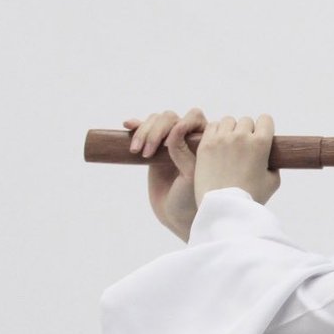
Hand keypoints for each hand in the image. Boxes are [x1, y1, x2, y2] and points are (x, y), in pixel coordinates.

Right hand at [124, 108, 207, 239]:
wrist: (176, 216)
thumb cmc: (191, 199)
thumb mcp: (190, 175)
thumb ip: (184, 151)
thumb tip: (177, 127)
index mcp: (205, 143)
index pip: (194, 118)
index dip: (179, 124)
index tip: (167, 144)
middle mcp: (189, 139)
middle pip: (170, 118)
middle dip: (156, 131)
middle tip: (147, 152)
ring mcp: (171, 142)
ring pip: (156, 121)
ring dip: (144, 131)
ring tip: (138, 152)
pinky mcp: (155, 147)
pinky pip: (145, 129)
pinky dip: (137, 126)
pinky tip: (128, 126)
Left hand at [193, 115, 281, 209]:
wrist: (225, 208)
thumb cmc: (250, 198)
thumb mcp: (272, 183)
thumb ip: (273, 166)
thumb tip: (270, 159)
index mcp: (260, 144)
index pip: (265, 120)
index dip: (265, 129)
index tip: (261, 138)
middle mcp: (241, 137)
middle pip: (246, 121)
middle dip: (247, 132)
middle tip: (244, 149)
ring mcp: (221, 139)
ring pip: (229, 121)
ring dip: (231, 130)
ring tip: (230, 147)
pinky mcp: (205, 144)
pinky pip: (212, 126)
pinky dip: (216, 133)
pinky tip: (218, 146)